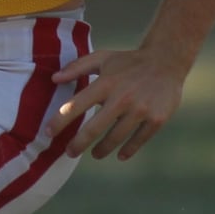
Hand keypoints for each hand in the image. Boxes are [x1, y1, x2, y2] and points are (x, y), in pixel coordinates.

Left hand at [46, 47, 185, 160]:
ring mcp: (140, 110)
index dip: (60, 121)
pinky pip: (138, 141)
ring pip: (115, 138)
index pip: (76, 105)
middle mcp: (121, 98)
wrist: (166, 61)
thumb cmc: (128, 61)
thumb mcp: (102, 58)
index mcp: (106, 83)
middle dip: (78, 144)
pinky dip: (128, 150)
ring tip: (95, 154)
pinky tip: (119, 155)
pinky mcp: (156, 120)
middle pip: (94, 128)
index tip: (48, 133)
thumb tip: (54, 79)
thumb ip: (77, 67)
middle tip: (69, 153)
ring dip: (102, 150)